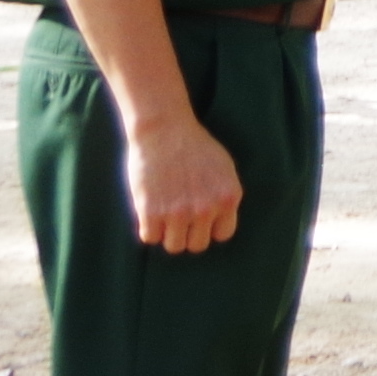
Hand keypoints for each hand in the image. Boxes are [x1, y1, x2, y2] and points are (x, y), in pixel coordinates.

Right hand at [120, 100, 244, 256]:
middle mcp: (206, 209)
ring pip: (174, 246)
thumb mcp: (223, 168)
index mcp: (228, 197)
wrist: (164, 129)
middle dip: (188, 233)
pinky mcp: (151, 213)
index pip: (223, 234)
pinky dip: (148, 228)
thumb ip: (223, 196)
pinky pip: (150, 238)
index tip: (199, 218)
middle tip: (178, 216)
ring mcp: (178, 213)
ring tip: (164, 214)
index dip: (209, 227)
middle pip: (197, 245)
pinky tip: (149, 210)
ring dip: (167, 233)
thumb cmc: (193, 145)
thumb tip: (220, 221)